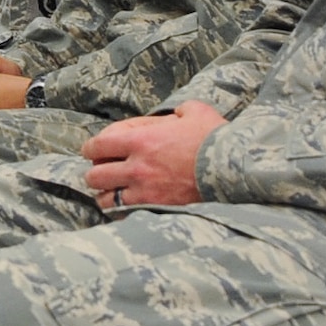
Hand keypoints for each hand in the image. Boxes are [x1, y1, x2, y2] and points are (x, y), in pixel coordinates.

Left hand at [79, 102, 227, 211]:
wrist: (235, 170)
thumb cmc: (214, 138)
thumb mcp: (195, 111)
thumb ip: (176, 112)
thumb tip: (174, 116)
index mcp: (140, 141)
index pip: (97, 146)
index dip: (91, 148)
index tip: (93, 150)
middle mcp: (136, 168)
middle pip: (95, 176)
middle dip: (95, 173)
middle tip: (102, 171)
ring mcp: (145, 192)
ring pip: (106, 199)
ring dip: (106, 194)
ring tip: (111, 191)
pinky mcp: (157, 209)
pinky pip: (126, 213)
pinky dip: (122, 210)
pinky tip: (126, 206)